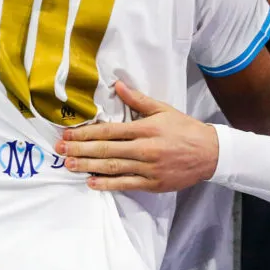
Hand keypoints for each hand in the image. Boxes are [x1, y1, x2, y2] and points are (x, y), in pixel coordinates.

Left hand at [54, 81, 217, 193]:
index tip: (68, 134)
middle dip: (80, 149)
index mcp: (145, 128)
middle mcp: (144, 148)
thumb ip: (138, 100)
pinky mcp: (152, 183)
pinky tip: (91, 182)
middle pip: (106, 149)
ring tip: (69, 165)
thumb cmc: (184, 129)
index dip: (86, 133)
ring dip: (88, 166)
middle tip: (60, 150)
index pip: (109, 131)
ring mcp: (148, 168)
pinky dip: (107, 184)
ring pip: (112, 167)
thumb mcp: (163, 109)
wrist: (210, 153)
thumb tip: (118, 85)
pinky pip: (126, 184)